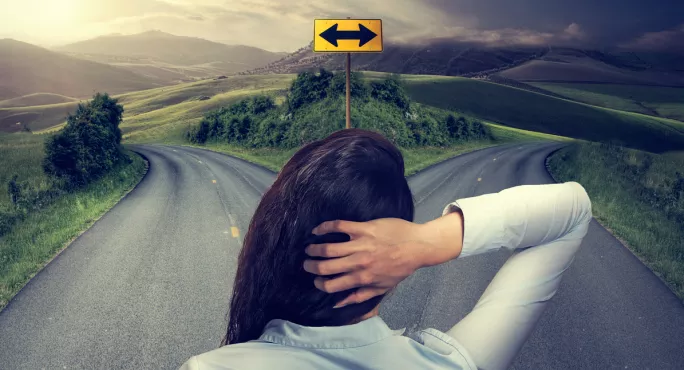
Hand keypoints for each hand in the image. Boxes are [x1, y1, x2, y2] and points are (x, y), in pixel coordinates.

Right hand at [303, 213, 463, 306]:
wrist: (418, 246)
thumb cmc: (401, 268)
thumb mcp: (382, 287)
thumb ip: (359, 296)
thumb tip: (338, 303)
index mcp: (362, 278)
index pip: (332, 285)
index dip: (319, 283)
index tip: (315, 279)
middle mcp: (359, 263)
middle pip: (325, 267)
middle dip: (311, 266)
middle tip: (306, 263)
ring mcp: (360, 244)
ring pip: (328, 248)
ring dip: (314, 249)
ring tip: (309, 248)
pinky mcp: (363, 228)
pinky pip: (339, 226)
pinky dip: (324, 227)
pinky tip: (317, 230)